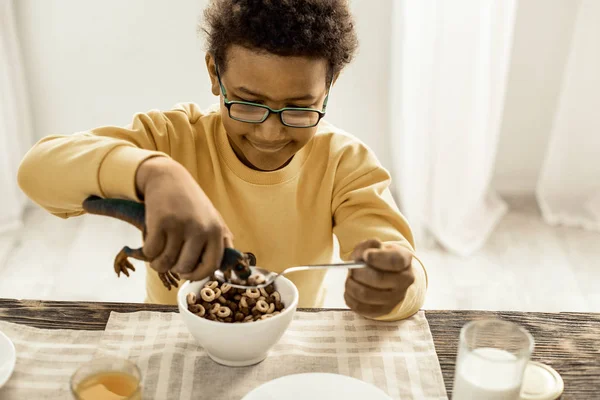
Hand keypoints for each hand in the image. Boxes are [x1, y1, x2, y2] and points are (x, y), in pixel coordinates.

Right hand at [136, 156, 232, 280]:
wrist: (168, 178)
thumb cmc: (191, 202)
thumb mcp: (213, 218)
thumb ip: (222, 240)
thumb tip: (228, 266)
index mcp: (216, 231)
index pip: (211, 266)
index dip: (197, 275)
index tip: (187, 274)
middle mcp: (200, 229)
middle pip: (185, 267)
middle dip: (174, 269)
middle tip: (170, 260)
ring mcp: (180, 226)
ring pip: (165, 262)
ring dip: (158, 263)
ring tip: (158, 255)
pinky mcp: (160, 222)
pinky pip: (151, 252)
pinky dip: (148, 252)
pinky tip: (151, 244)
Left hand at [344, 239, 414, 318]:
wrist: (385, 274)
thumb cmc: (378, 259)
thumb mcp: (374, 246)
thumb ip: (368, 245)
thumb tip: (365, 253)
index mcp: (404, 260)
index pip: (394, 261)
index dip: (377, 258)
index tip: (365, 255)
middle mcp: (405, 280)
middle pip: (378, 279)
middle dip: (358, 272)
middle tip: (351, 269)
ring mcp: (396, 298)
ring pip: (366, 295)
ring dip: (351, 285)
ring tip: (350, 279)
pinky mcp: (384, 310)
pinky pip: (360, 307)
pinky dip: (349, 297)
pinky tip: (350, 290)